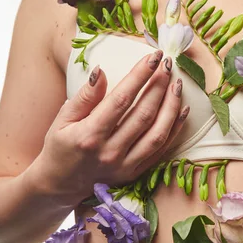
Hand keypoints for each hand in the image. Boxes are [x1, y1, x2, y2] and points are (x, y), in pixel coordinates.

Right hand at [29, 50, 187, 204]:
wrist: (60, 186)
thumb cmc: (60, 147)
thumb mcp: (63, 119)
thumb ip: (84, 96)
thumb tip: (101, 70)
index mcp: (90, 135)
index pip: (121, 100)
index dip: (140, 76)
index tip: (152, 56)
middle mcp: (110, 152)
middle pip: (144, 114)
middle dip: (159, 85)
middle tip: (168, 64)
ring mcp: (125, 166)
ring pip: (158, 133)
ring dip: (171, 106)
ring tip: (177, 84)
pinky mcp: (135, 174)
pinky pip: (161, 150)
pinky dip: (174, 129)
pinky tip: (182, 110)